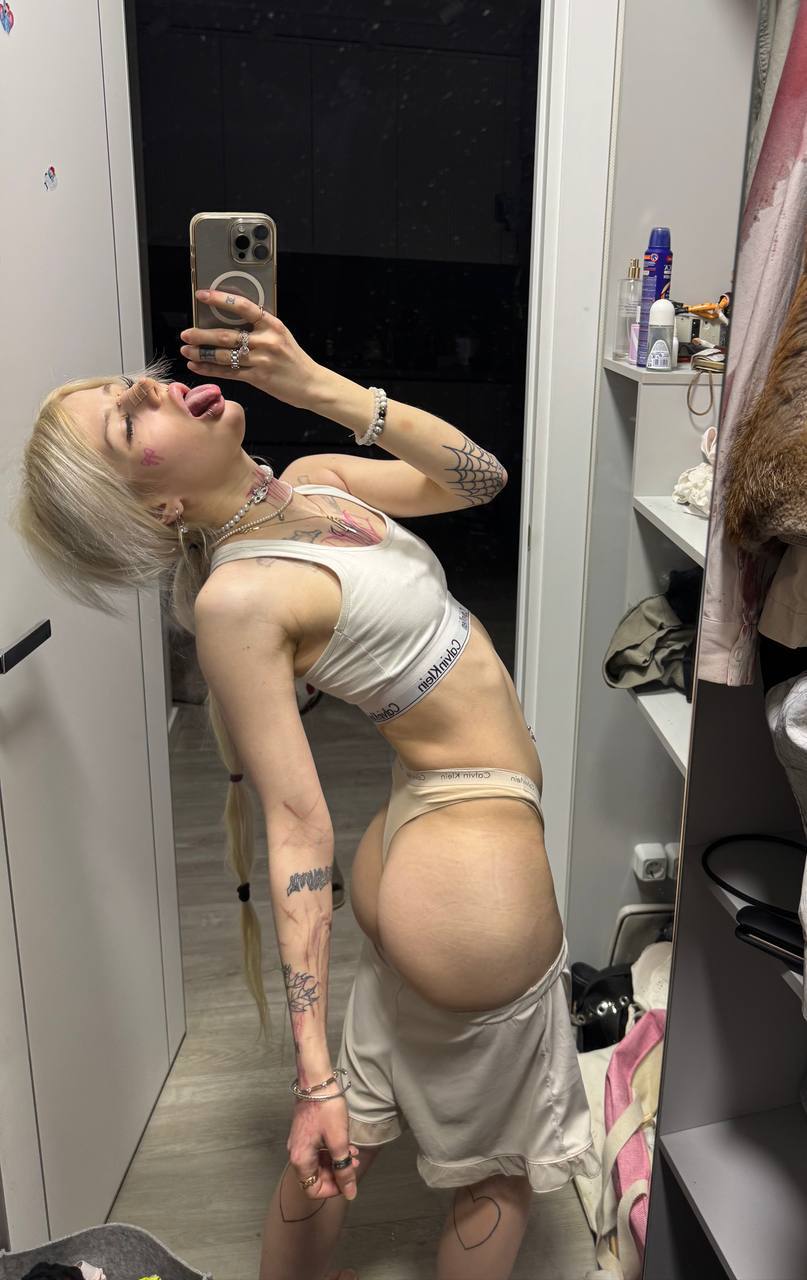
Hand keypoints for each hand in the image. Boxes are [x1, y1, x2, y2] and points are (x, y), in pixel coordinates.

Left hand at [179, 289, 324, 409]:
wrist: (311, 384)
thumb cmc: (294, 360)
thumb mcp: (281, 336)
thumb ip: (259, 328)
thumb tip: (229, 322)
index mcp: (272, 324)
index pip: (242, 306)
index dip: (220, 299)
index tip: (202, 295)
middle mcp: (266, 341)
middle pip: (226, 335)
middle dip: (201, 334)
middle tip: (186, 333)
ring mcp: (262, 360)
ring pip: (224, 355)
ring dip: (202, 353)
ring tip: (186, 351)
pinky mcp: (258, 378)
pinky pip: (228, 373)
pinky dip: (210, 370)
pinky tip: (197, 366)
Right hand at [287, 1093, 359, 1201]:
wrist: (316, 1081)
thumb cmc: (327, 1110)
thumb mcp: (338, 1142)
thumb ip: (344, 1170)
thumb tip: (350, 1193)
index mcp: (301, 1159)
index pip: (312, 1189)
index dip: (332, 1190)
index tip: (347, 1181)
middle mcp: (296, 1153)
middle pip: (315, 1177)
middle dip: (336, 1174)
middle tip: (353, 1165)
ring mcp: (299, 1142)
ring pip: (317, 1163)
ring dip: (336, 1162)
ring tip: (353, 1153)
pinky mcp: (304, 1133)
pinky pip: (316, 1151)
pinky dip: (331, 1151)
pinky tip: (345, 1144)